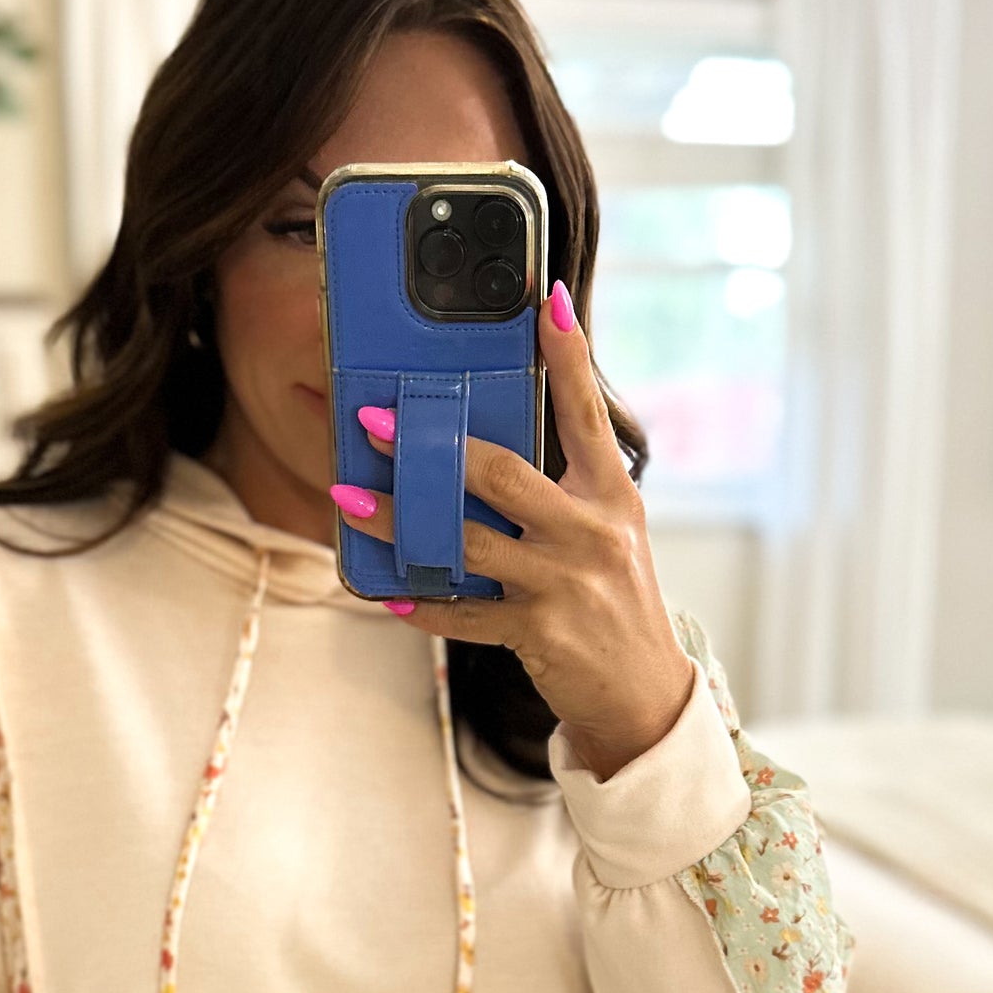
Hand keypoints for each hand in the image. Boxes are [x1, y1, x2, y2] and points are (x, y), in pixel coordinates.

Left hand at [333, 280, 694, 782]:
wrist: (644, 691)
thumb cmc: (614, 599)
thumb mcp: (606, 531)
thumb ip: (562, 489)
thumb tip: (484, 446)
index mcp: (611, 494)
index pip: (586, 412)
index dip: (568, 355)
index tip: (544, 301)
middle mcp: (592, 530)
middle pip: (502, 472)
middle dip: (432, 447)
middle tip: (375, 423)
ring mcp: (564, 582)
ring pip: (464, 540)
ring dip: (397, 521)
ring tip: (349, 501)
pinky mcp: (539, 632)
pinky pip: (462, 611)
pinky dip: (421, 602)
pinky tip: (387, 592)